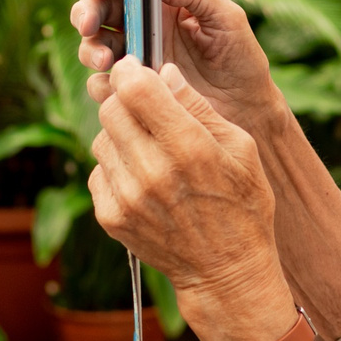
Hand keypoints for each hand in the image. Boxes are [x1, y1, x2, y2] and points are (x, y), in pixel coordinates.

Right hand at [72, 0, 280, 127]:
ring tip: (106, 60)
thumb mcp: (228, 19)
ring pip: (93, 45)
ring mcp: (134, 59)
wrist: (247, 111)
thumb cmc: (241, 59)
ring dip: (90, 48)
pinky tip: (118, 88)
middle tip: (89, 24)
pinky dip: (101, 84)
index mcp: (162, 2)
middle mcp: (142, 27)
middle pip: (99, 9)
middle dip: (87, 11)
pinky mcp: (132, 90)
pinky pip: (102, 85)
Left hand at [88, 59, 291, 340]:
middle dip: (125, 100)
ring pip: (101, 138)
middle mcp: (152, 172)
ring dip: (121, 134)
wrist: (224, 271)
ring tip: (151, 149)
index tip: (138, 69)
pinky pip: (98, 170)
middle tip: (146, 107)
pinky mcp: (110, 217)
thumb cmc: (242, 204)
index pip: (135, 88)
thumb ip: (199, 107)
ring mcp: (127, 197)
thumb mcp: (241, 148)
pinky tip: (144, 178)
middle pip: (110, 108)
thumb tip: (163, 72)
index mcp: (189, 148)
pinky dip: (117, 166)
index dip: (132, 71)